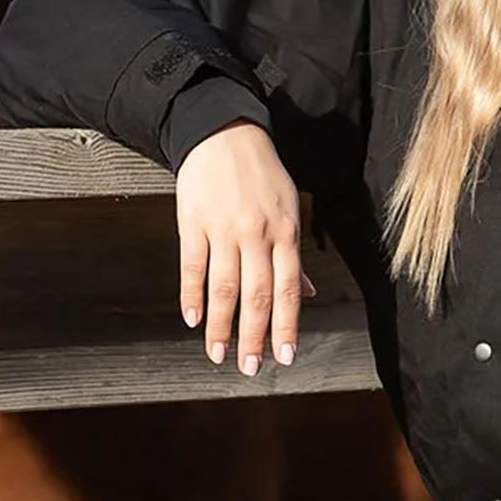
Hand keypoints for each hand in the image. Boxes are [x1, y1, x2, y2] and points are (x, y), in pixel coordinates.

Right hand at [175, 121, 315, 373]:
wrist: (224, 132)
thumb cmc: (262, 176)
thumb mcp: (289, 211)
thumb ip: (294, 256)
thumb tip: (309, 295)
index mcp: (285, 233)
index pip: (288, 290)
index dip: (287, 326)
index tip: (285, 357)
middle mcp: (257, 234)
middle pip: (256, 295)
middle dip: (254, 336)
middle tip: (250, 368)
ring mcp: (224, 228)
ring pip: (223, 287)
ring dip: (220, 326)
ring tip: (217, 354)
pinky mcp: (193, 221)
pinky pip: (192, 265)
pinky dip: (191, 295)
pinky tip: (193, 319)